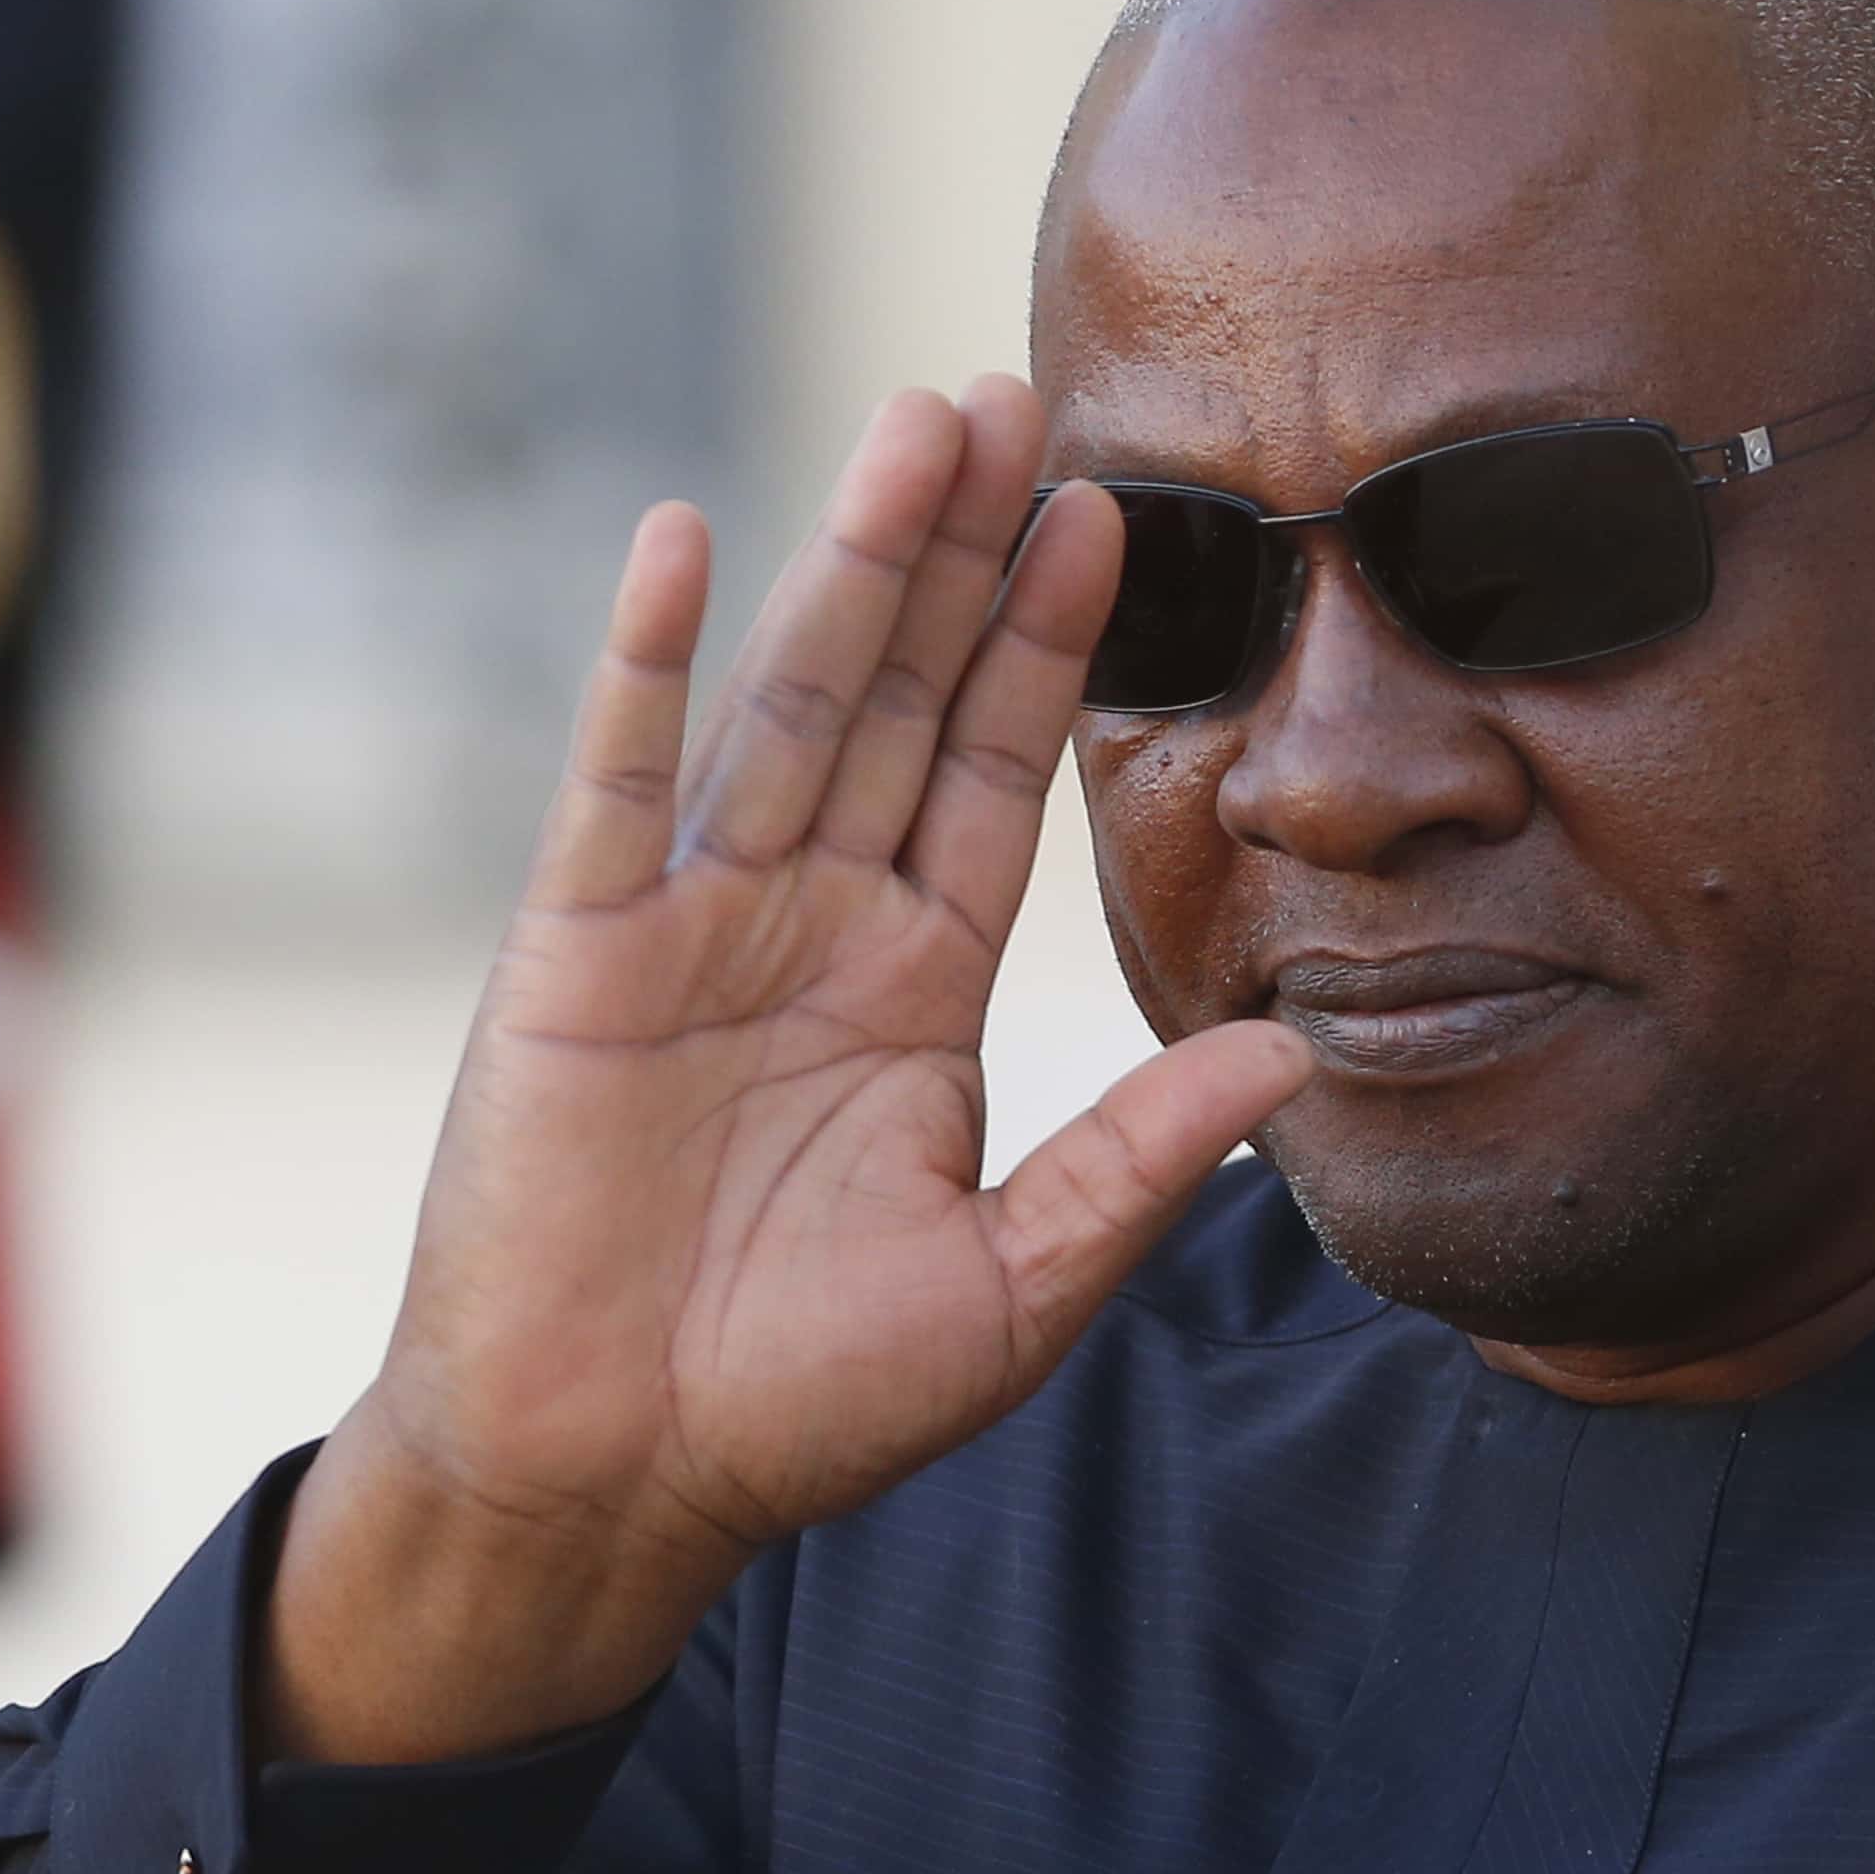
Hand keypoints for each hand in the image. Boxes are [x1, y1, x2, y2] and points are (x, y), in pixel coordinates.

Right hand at [268, 382, 1307, 1764]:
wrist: (608, 1480)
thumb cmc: (797, 1404)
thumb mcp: (1012, 1285)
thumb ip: (1142, 1161)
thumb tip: (1298, 1050)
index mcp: (914, 990)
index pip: (998, 777)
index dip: (1053, 648)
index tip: (1119, 516)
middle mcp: (807, 927)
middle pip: (901, 695)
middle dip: (965, 551)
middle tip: (1021, 393)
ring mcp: (688, 927)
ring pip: (788, 703)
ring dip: (851, 561)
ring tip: (918, 421)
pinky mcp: (575, 955)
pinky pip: (618, 784)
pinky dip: (646, 663)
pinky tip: (682, 539)